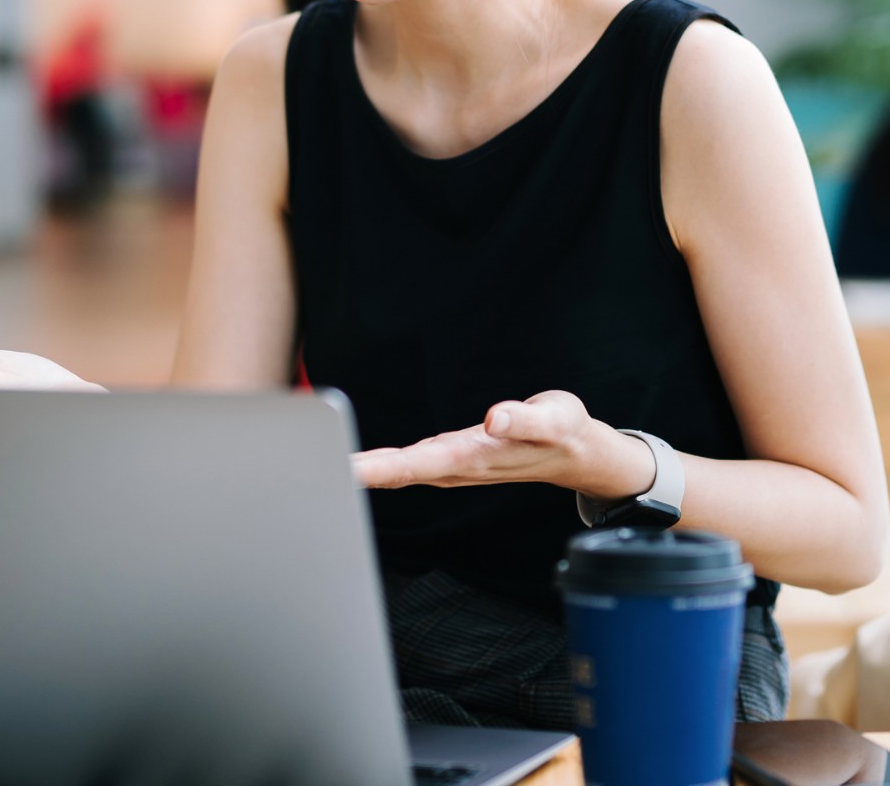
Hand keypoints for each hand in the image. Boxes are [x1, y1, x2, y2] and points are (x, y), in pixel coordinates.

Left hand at [353, 390, 647, 495]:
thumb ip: (524, 419)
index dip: (381, 468)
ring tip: (325, 468)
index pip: (419, 463)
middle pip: (400, 471)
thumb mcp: (554, 418)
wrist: (576, 451)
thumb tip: (495, 418)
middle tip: (313, 470)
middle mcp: (459, 464)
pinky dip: (383, 466)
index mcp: (477, 455)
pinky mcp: (454, 456)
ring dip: (366, 472)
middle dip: (359, 473)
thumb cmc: (564, 430)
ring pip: (402, 470)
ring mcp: (455, 463)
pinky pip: (412, 463)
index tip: (347, 470)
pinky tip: (363, 466)